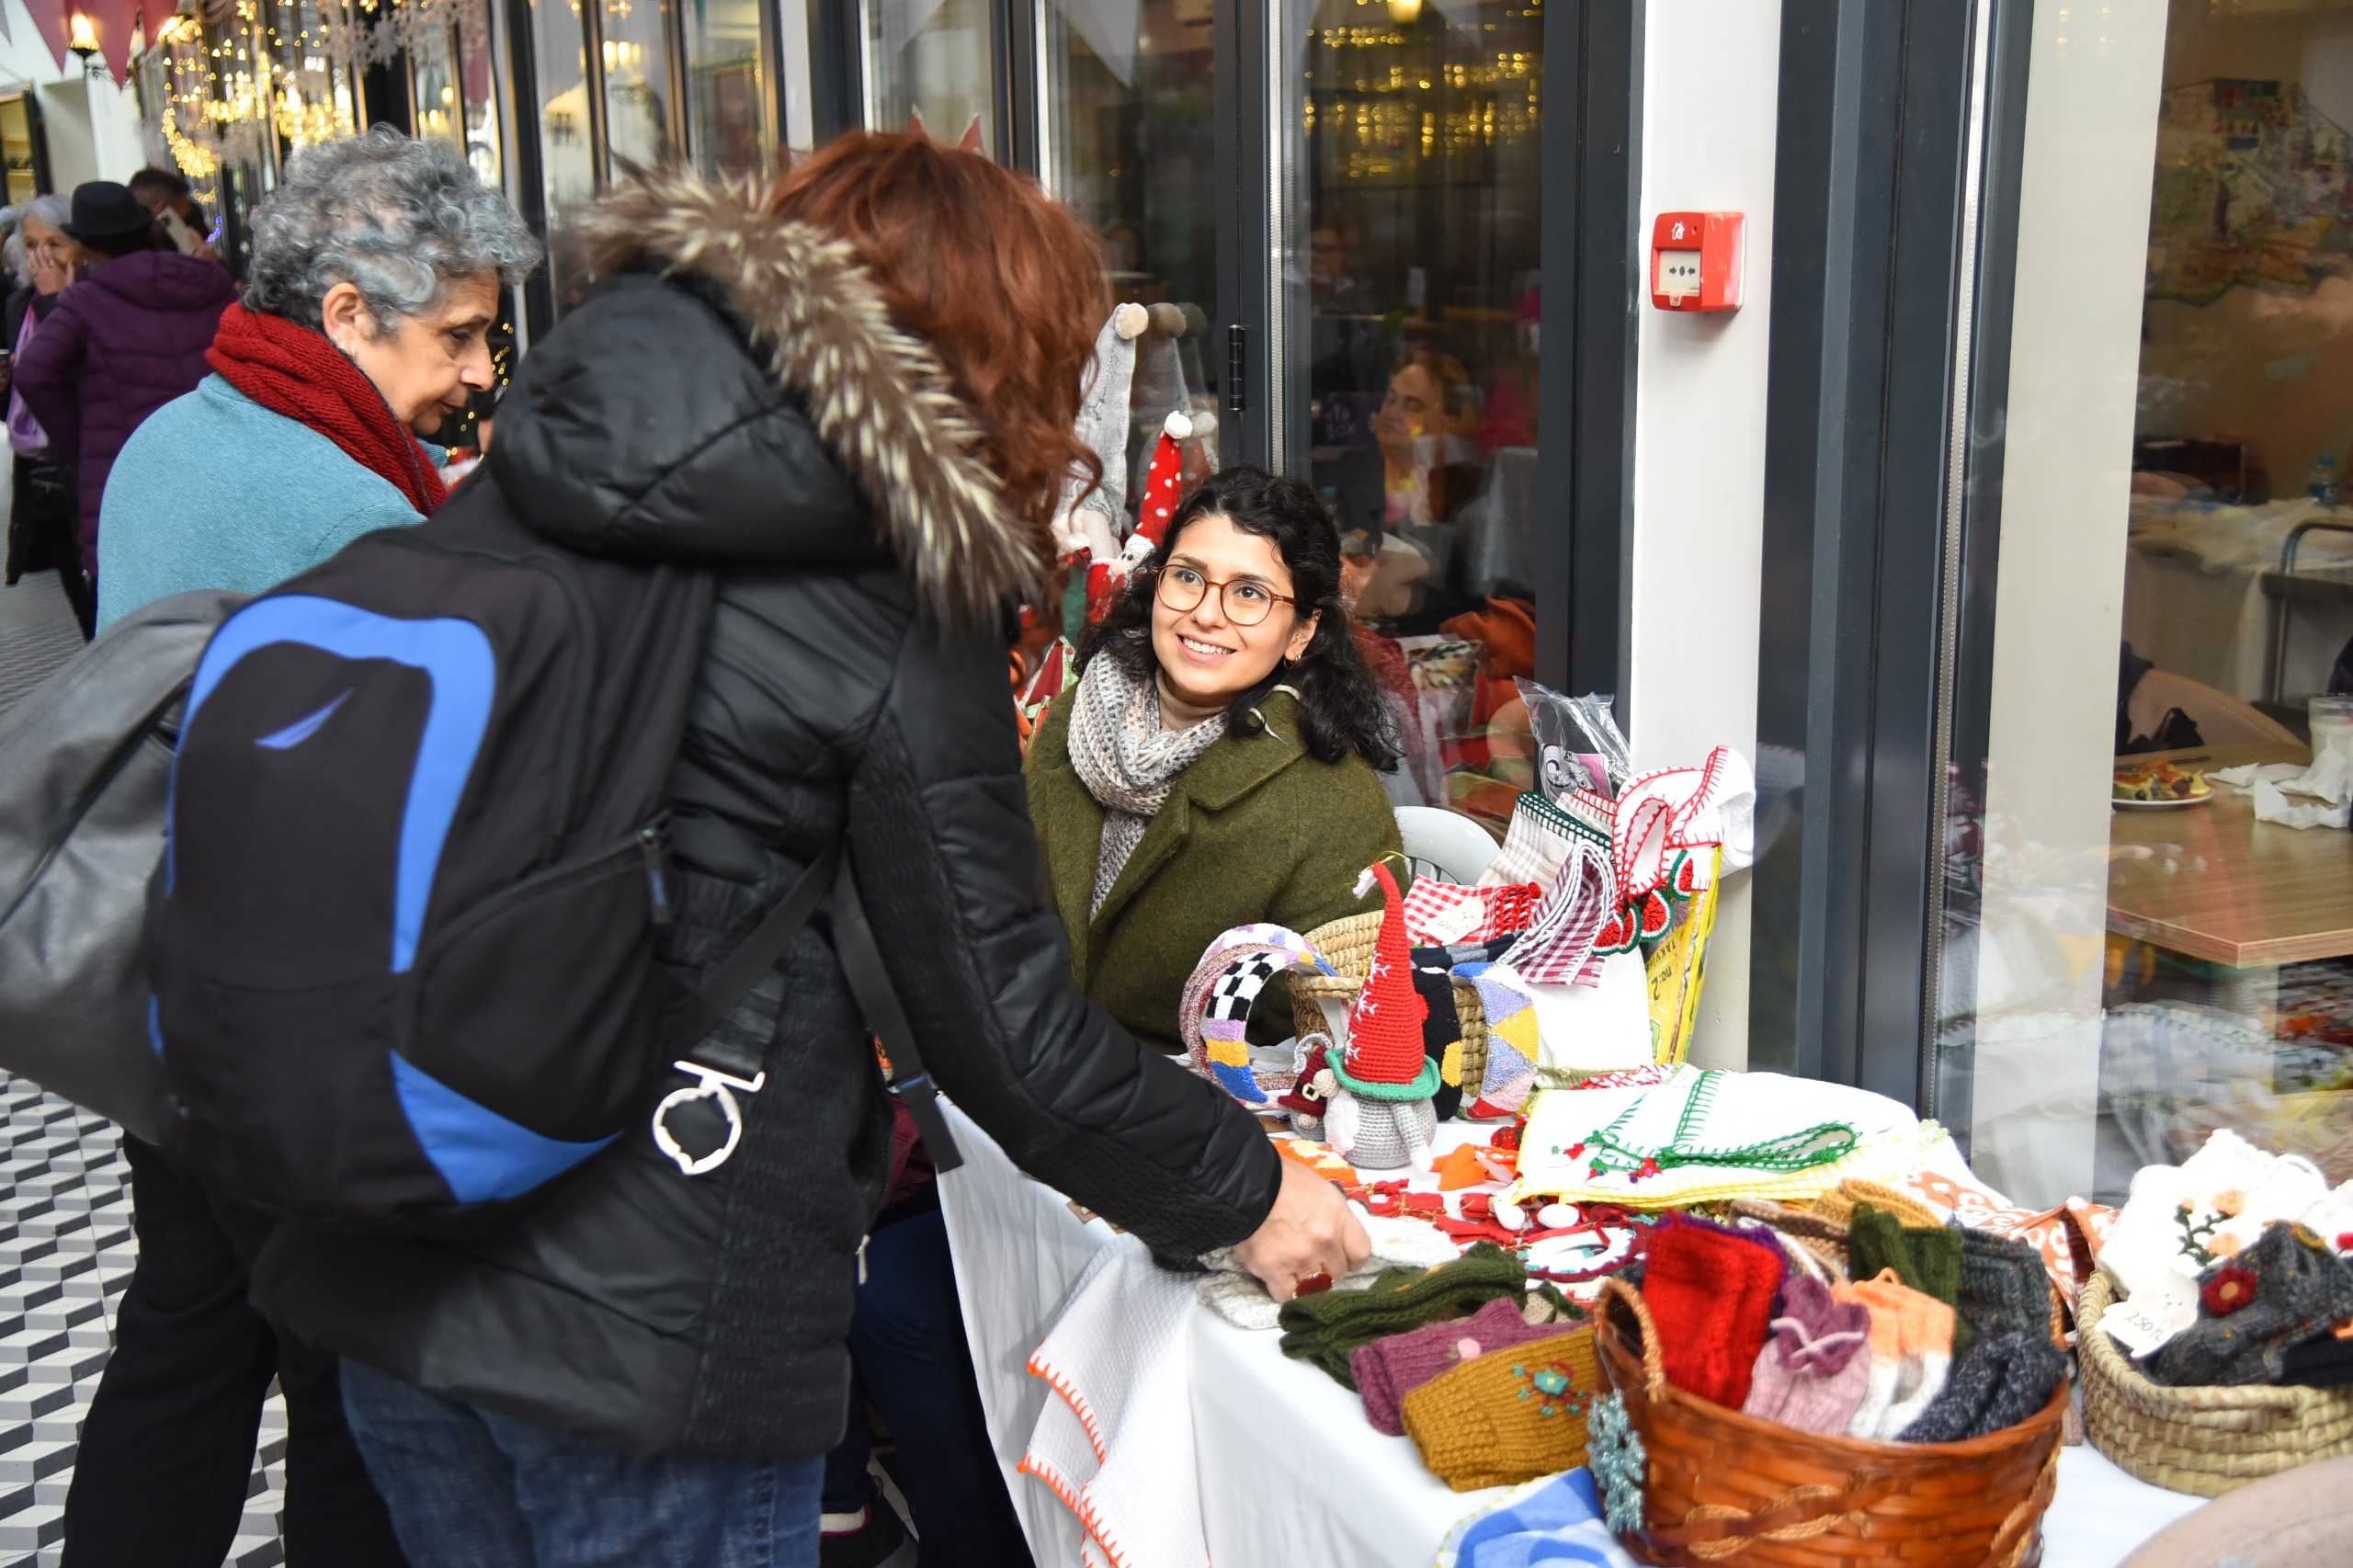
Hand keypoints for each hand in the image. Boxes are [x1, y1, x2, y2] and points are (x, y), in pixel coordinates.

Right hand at [1231, 1154, 1369, 1301]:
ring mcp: (1300, 1257)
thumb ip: (1334, 1217)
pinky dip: (1283, 1290)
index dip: (1351, 1259)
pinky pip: (1286, 1295)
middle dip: (1326, 1269)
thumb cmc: (1280, 1178)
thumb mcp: (1319, 1189)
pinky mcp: (1273, 1270)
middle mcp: (1324, 1239)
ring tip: (1293, 1268)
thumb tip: (1336, 1235)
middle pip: (1337, 1273)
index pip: (1360, 1253)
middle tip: (1310, 1260)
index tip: (1341, 1258)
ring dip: (1306, 1282)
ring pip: (1315, 1288)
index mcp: (1337, 1215)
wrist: (1242, 1182)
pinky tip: (1277, 1276)